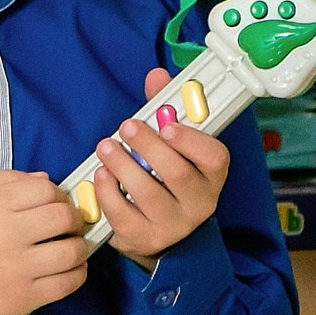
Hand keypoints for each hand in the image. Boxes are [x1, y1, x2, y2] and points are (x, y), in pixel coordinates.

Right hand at [0, 170, 89, 314]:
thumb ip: (2, 182)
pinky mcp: (24, 296)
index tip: (57, 204)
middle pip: (64, 216)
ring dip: (78, 248)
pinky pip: (69, 282)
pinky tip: (67, 270)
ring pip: (73, 250)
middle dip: (73, 220)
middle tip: (68, 226)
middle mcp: (4, 233)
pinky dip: (77, 274)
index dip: (58, 195)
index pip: (45, 189)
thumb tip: (43, 179)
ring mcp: (16, 267)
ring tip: (70, 248)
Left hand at [93, 68, 232, 269]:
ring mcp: (172, 225)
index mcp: (210, 176)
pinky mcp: (143, 238)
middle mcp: (198, 203)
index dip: (192, 141)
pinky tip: (100, 174)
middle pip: (179, 175)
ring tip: (105, 146)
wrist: (155, 231)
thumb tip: (157, 76)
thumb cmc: (163, 179)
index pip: (215, 158)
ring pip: (149, 195)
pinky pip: (123, 215)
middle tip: (127, 126)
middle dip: (150, 147)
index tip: (168, 125)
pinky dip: (108, 192)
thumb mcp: (170, 146)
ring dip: (123, 166)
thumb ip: (164, 110)